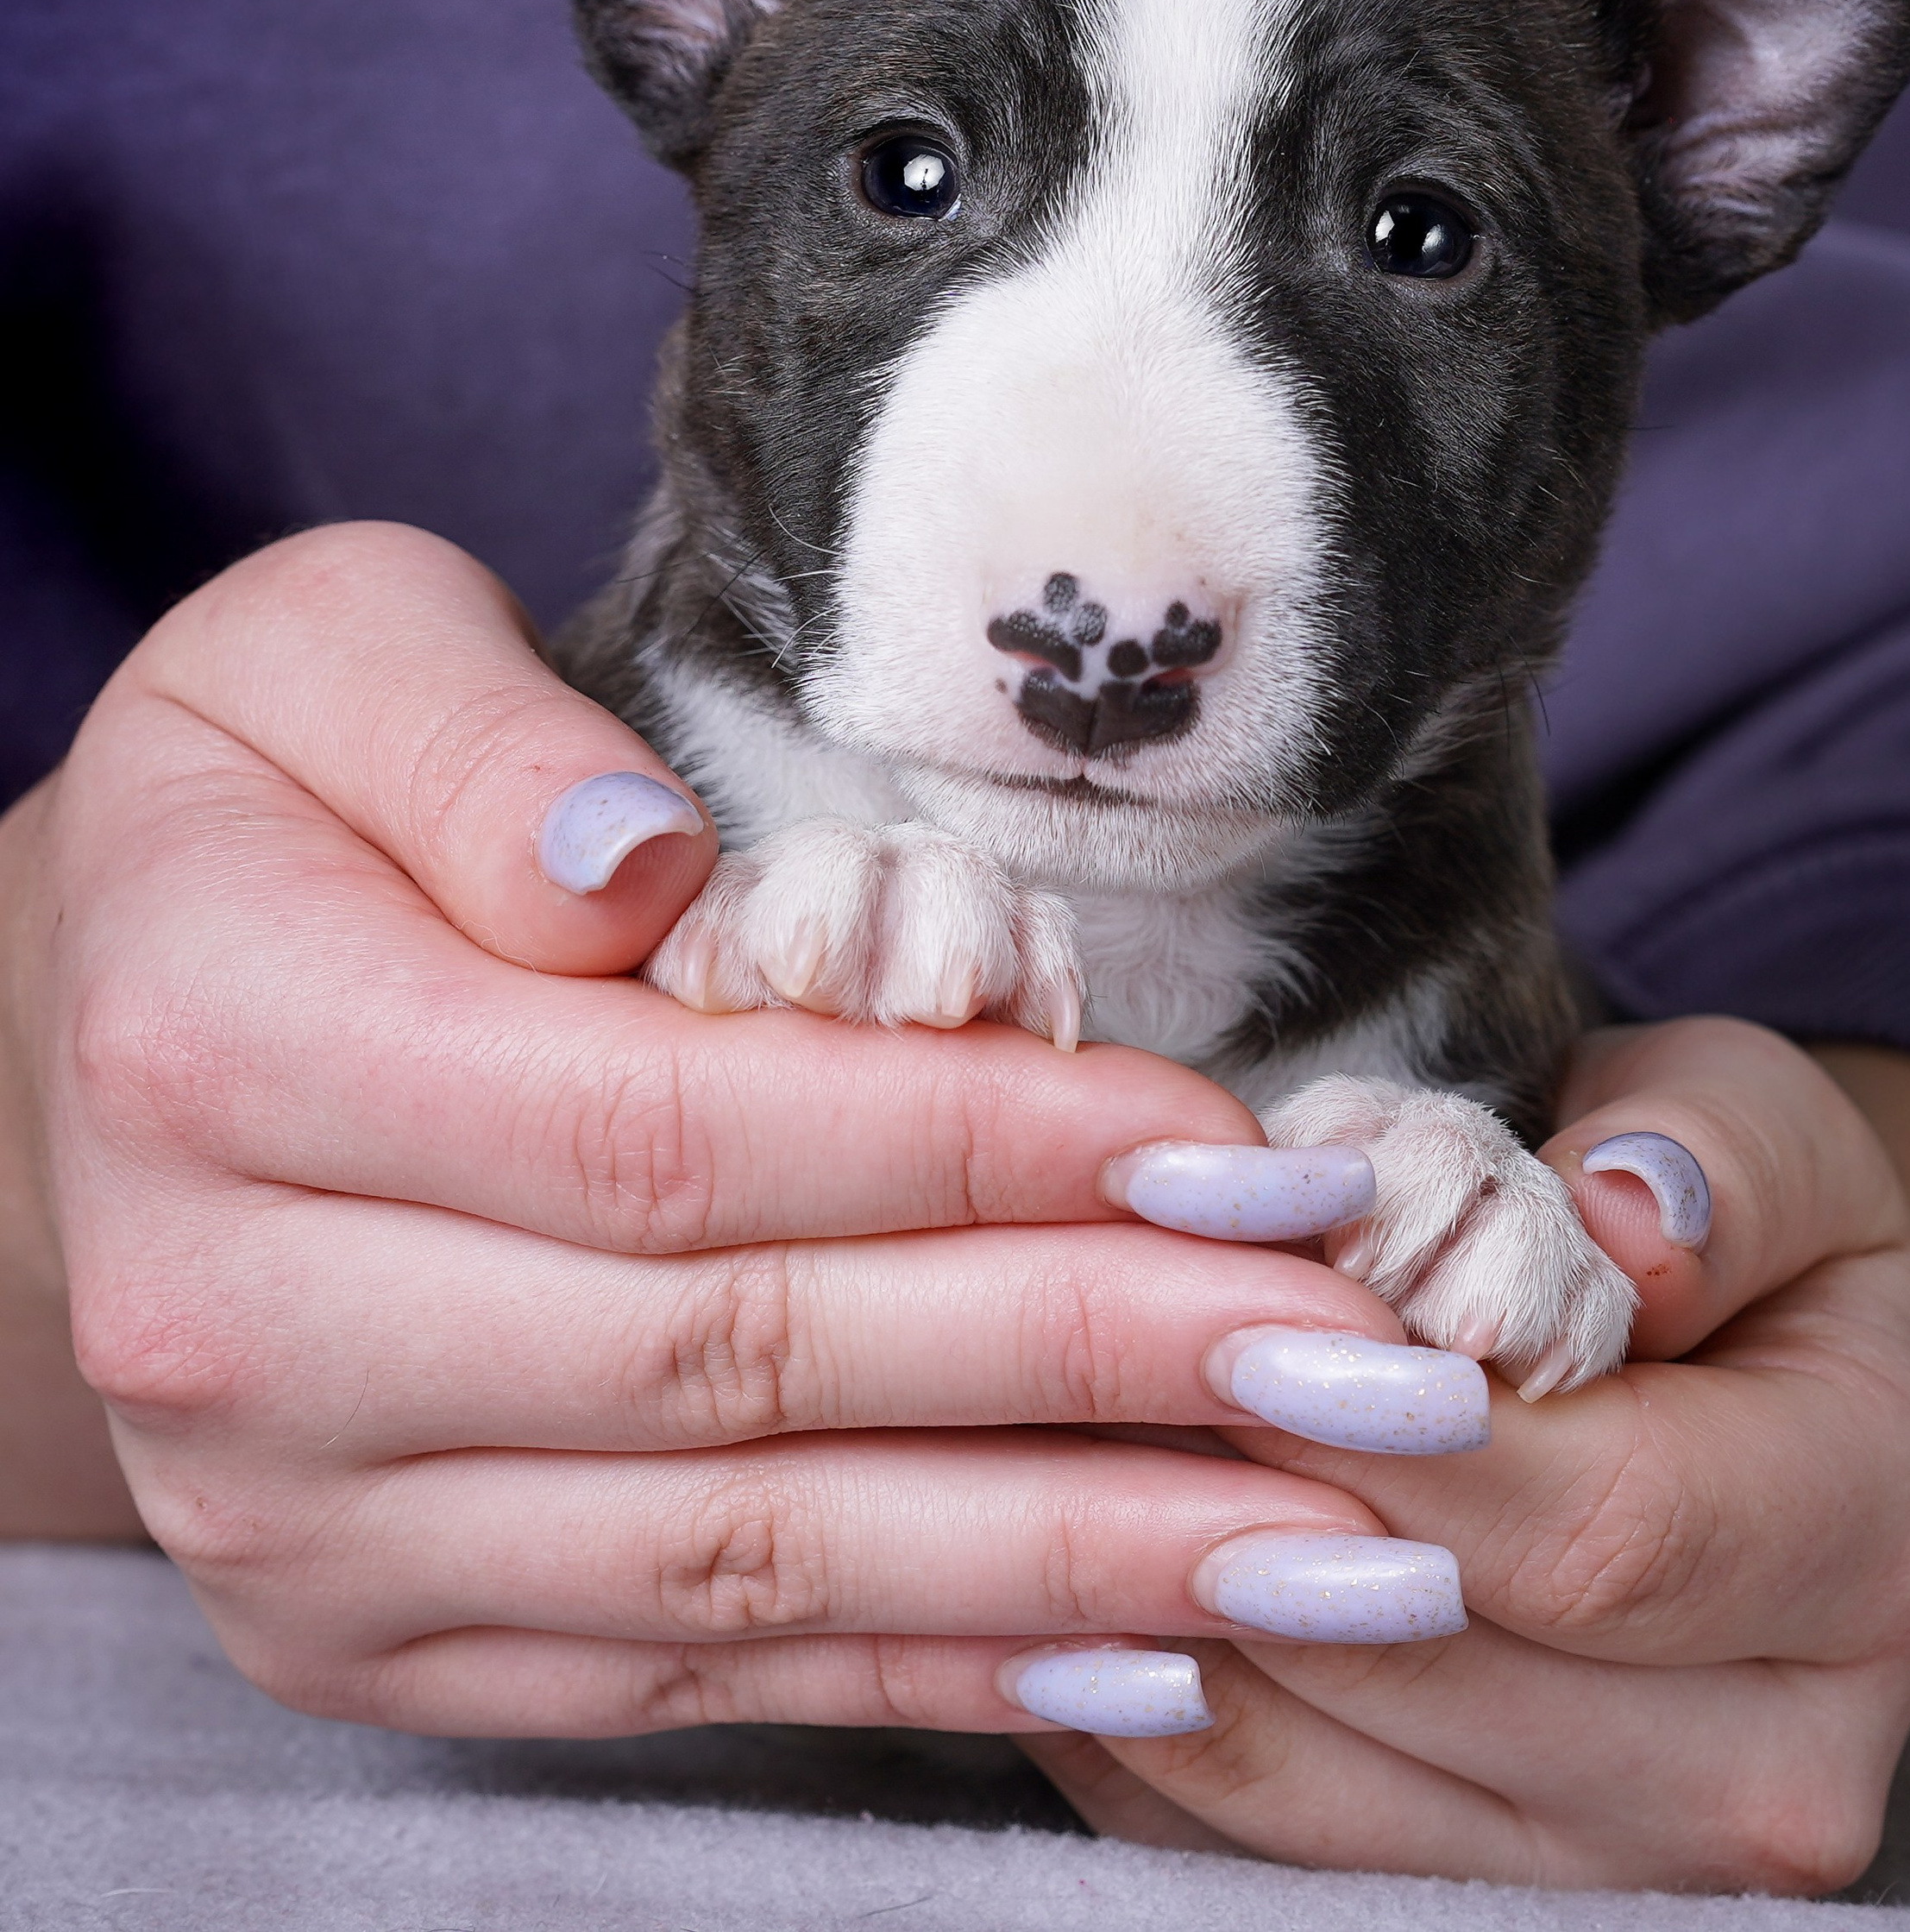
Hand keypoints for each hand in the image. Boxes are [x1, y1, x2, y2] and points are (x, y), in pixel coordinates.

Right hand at [0, 523, 1461, 1735]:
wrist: (108, 1030)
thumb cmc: (272, 801)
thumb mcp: (318, 651)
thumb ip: (468, 740)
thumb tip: (644, 885)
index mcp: (229, 1053)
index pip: (673, 1133)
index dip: (976, 1149)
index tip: (1234, 1146)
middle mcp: (240, 1331)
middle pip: (741, 1362)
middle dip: (1090, 1361)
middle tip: (1370, 1358)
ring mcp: (299, 1524)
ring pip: (744, 1558)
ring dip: (1068, 1553)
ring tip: (1340, 1536)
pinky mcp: (370, 1634)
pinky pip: (686, 1671)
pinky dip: (931, 1669)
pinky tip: (1152, 1646)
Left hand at [1027, 1017, 1909, 1892]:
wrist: (1760, 1416)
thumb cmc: (1738, 1242)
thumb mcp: (1763, 1132)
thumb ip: (1705, 1158)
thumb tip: (1618, 1225)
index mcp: (1879, 1546)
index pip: (1606, 1529)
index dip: (1396, 1426)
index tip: (1232, 1304)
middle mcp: (1778, 1764)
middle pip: (1444, 1665)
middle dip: (1246, 1499)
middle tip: (1089, 1352)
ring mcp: (1626, 1869)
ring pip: (1318, 1780)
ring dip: (1157, 1606)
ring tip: (1047, 1444)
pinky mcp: (1474, 1901)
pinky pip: (1241, 1833)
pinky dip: (1132, 1702)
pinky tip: (1053, 1559)